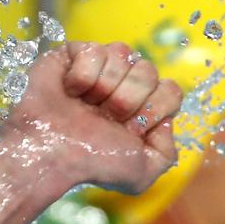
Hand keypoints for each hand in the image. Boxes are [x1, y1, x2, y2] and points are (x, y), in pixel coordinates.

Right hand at [1, 41, 183, 196]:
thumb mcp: (143, 173)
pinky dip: (83, 76)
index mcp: (143, 108)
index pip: (172, 90)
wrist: (53, 154)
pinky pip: (95, 50)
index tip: (131, 130)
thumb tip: (165, 122)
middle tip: (105, 118)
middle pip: (149, 70)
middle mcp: (125, 85)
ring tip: (87, 105)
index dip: (154, 110)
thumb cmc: (94, 164)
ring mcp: (100, 67)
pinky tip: (70, 92)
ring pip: (123, 54)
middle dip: (128, 100)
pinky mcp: (72, 54)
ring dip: (105, 87)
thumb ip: (167, 152)